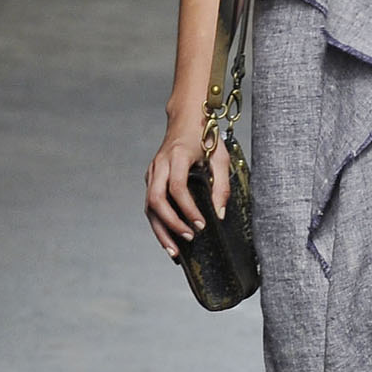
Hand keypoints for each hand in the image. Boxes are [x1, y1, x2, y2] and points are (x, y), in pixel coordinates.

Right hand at [145, 123, 229, 258]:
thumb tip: (220, 214)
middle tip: (189, 239)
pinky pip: (151, 204)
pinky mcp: (152, 178)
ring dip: (161, 230)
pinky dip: (158, 223)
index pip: (177, 188)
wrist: (186, 118)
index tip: (201, 225)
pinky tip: (169, 239)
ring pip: (149, 205)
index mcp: (177, 156)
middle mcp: (160, 164)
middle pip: (156, 199)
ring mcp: (153, 172)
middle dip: (170, 224)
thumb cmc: (206, 135)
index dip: (188, 208)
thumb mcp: (221, 157)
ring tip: (174, 252)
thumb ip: (222, 186)